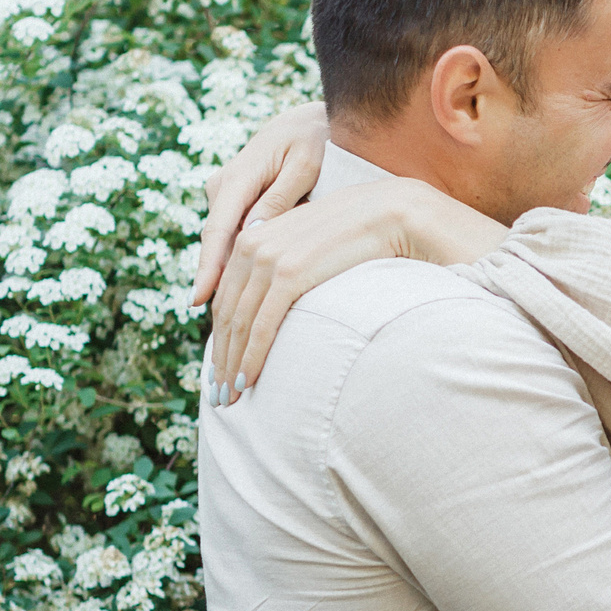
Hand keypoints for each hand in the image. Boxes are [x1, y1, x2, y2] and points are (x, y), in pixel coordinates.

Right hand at [190, 101, 330, 310]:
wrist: (308, 122)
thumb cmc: (315, 141)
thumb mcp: (304, 166)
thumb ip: (280, 197)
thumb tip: (254, 233)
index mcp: (238, 177)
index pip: (219, 232)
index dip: (209, 269)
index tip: (199, 300)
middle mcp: (223, 187)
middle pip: (217, 247)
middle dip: (215, 289)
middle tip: (218, 331)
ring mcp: (226, 195)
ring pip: (224, 247)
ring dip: (225, 284)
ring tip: (226, 330)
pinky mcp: (236, 203)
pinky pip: (233, 240)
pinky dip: (236, 268)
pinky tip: (241, 303)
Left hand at [207, 176, 490, 400]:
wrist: (391, 213)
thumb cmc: (359, 235)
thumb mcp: (312, 246)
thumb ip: (288, 265)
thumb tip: (281, 299)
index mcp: (252, 236)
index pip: (226, 296)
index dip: (220, 335)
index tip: (220, 367)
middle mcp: (252, 244)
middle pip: (226, 313)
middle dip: (220, 357)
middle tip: (219, 395)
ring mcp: (267, 258)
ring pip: (239, 323)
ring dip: (231, 364)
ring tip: (230, 397)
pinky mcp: (288, 274)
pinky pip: (262, 325)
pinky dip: (251, 356)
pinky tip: (248, 380)